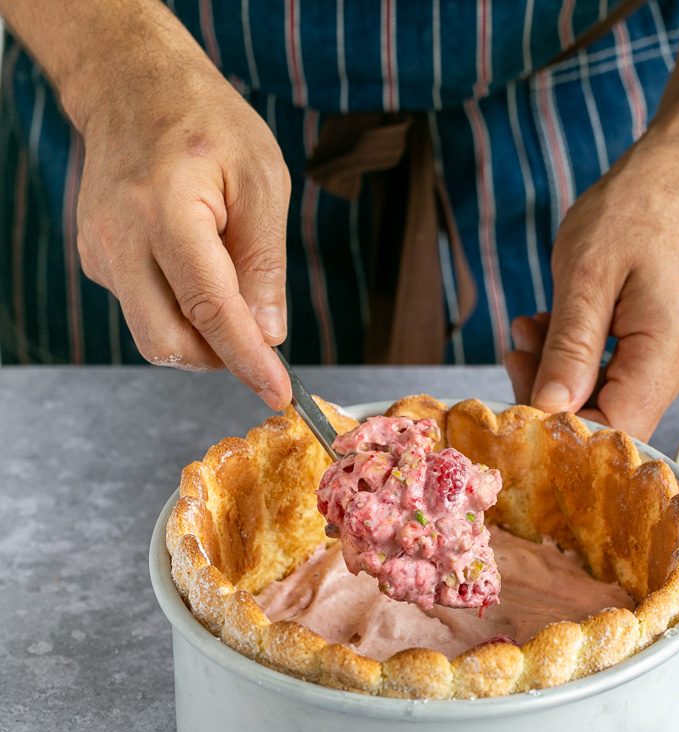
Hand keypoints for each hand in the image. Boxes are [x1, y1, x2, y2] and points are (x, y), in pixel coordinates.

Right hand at [75, 48, 291, 407]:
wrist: (132, 87)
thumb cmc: (206, 124)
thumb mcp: (262, 180)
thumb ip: (265, 262)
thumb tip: (267, 333)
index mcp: (166, 211)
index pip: (208, 310)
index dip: (245, 359)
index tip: (277, 392)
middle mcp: (119, 239)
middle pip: (166, 343)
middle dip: (218, 357)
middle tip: (256, 336)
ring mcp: (99, 254)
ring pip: (152, 336)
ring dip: (200, 336)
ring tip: (227, 282)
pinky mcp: (96, 262)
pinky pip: (144, 311)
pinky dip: (180, 312)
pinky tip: (195, 267)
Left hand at [505, 137, 678, 440]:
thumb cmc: (635, 210)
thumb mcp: (586, 276)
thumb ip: (569, 349)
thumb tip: (549, 408)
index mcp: (666, 355)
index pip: (614, 431)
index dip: (561, 430)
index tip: (516, 402)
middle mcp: (677, 368)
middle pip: (608, 421)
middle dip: (550, 397)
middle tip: (513, 353)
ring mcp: (671, 360)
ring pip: (604, 398)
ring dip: (556, 372)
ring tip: (525, 330)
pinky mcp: (659, 348)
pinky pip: (611, 374)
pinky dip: (574, 357)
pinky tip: (547, 328)